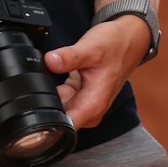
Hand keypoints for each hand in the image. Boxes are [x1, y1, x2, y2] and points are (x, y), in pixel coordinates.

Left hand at [45, 15, 151, 130]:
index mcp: (94, 105)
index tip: (39, 103)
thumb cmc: (116, 46)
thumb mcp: (91, 48)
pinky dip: (56, 87)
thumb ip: (70, 57)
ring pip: (58, 106)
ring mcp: (85, 102)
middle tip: (45, 81)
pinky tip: (57, 73)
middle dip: (47, 102)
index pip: (65, 127)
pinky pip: (62, 97)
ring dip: (51, 93)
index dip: (48, 119)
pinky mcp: (80, 95)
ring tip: (55, 73)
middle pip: (58, 117)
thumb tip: (50, 61)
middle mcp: (90, 109)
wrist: (127, 40)